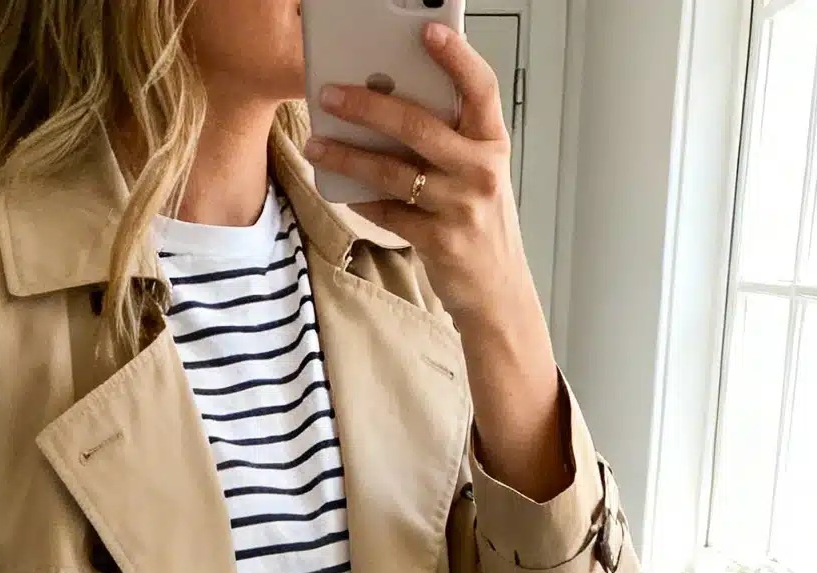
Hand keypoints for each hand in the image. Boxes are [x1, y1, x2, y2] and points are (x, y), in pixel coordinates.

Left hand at [304, 24, 570, 500]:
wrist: (497, 294)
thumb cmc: (481, 225)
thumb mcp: (477, 176)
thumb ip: (448, 143)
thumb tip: (388, 106)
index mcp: (492, 145)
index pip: (481, 89)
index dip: (457, 58)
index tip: (429, 34)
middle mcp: (481, 172)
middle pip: (419, 126)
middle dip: (369, 105)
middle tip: (333, 93)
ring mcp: (461, 208)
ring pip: (394, 171)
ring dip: (349, 157)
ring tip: (318, 145)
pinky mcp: (440, 242)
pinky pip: (389, 214)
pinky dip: (363, 201)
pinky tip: (341, 191)